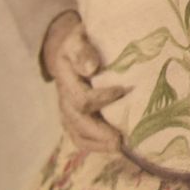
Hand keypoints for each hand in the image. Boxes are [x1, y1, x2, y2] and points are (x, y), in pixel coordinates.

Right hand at [42, 11, 126, 151]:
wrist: (65, 49)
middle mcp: (64, 99)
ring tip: (120, 150)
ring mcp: (67, 111)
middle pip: (78, 123)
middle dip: (99, 133)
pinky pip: (81, 138)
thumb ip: (84, 51)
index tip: (125, 90)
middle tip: (120, 141)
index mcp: (66, 78)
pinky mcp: (74, 119)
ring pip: (78, 135)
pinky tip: (115, 150)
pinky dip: (96, 147)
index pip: (82, 98)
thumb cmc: (79, 41)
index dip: (103, 98)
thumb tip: (91, 68)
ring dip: (98, 145)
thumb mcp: (78, 38)